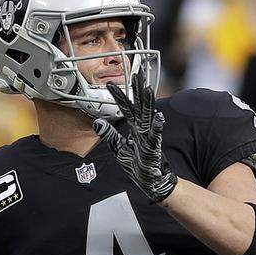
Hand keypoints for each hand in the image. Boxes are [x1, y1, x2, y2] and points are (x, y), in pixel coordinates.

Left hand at [93, 74, 177, 203]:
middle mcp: (143, 129)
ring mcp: (149, 137)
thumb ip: (109, 134)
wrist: (149, 181)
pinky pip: (155, 136)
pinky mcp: (153, 149)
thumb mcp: (118, 148)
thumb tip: (96, 122)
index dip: (119, 96)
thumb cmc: (136, 164)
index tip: (110, 84)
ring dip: (148, 103)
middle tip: (137, 73)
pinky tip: (158, 117)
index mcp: (135, 128)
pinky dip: (157, 127)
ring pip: (148, 116)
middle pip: (140, 105)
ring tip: (147, 88)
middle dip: (139, 90)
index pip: (126, 108)